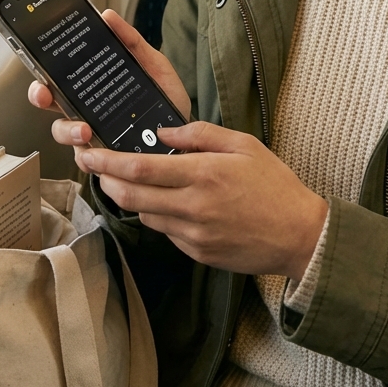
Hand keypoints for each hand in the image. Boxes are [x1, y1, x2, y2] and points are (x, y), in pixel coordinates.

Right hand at [27, 8, 192, 169]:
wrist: (186, 134)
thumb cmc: (164, 97)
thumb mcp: (153, 64)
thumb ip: (132, 42)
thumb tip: (108, 16)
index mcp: (93, 85)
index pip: (58, 78)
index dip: (42, 76)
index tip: (40, 73)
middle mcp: (86, 110)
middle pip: (51, 105)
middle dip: (42, 100)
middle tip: (47, 97)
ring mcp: (92, 135)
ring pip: (64, 134)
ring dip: (68, 131)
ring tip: (85, 130)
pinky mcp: (104, 158)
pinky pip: (87, 161)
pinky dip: (92, 157)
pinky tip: (103, 153)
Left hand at [82, 121, 328, 279]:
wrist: (298, 235)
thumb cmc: (274, 184)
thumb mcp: (244, 144)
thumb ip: (200, 134)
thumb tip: (162, 133)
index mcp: (203, 174)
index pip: (139, 170)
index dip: (107, 162)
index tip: (89, 152)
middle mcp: (192, 206)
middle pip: (129, 197)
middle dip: (105, 180)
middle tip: (94, 166)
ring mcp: (192, 234)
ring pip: (143, 215)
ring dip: (130, 198)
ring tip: (130, 181)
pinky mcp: (196, 253)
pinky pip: (165, 231)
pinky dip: (157, 215)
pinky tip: (167, 202)